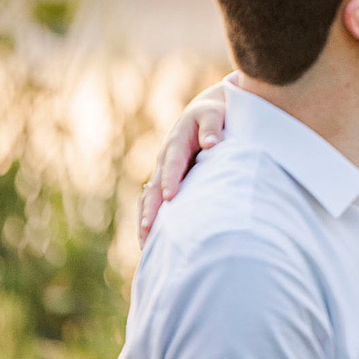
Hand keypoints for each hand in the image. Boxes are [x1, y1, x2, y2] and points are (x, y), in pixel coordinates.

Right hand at [138, 82, 227, 243]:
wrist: (205, 114)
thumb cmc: (213, 115)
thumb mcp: (213, 115)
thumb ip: (212, 127)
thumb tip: (212, 144)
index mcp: (177, 142)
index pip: (173, 162)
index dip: (170, 179)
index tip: (170, 196)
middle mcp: (165, 159)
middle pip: (154, 187)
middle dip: (151, 208)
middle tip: (148, 229)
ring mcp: (163, 172)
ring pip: (150, 198)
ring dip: (146, 219)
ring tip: (145, 244)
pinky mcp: (166, 183)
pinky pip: (154, 203)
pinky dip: (150, 220)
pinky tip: (150, 243)